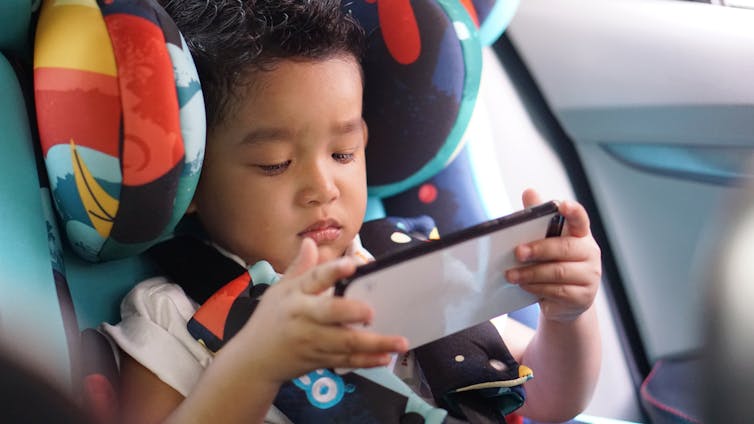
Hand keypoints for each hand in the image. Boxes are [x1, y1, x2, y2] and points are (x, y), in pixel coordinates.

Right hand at [236, 238, 407, 383]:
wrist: (254, 361)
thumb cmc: (269, 320)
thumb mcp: (278, 291)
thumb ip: (300, 268)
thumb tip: (311, 242)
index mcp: (295, 296)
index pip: (314, 279)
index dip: (333, 271)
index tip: (353, 264)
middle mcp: (304, 318)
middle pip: (331, 314)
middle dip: (354, 312)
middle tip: (372, 311)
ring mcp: (313, 341)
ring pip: (346, 342)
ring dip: (375, 344)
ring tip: (399, 341)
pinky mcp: (320, 360)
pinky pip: (347, 361)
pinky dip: (367, 361)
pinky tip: (385, 357)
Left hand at [505, 189, 601, 322]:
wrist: (564, 302)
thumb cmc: (553, 264)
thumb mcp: (546, 241)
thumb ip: (538, 218)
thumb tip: (529, 192)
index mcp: (581, 235)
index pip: (580, 219)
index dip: (573, 212)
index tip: (562, 205)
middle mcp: (590, 254)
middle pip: (565, 248)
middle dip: (539, 249)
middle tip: (518, 252)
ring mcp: (590, 277)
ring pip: (558, 272)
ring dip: (531, 273)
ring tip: (511, 274)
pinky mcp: (583, 298)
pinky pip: (557, 291)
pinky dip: (537, 288)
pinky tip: (523, 286)